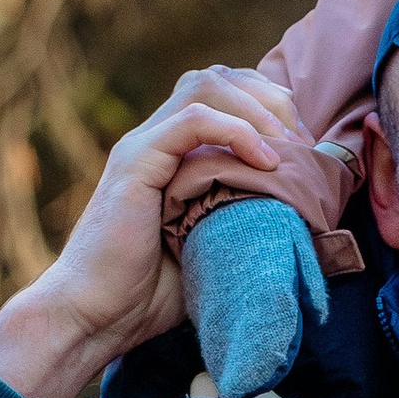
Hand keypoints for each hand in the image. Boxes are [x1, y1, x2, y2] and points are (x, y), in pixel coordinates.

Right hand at [0, 68, 306, 397]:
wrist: (92, 319)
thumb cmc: (148, 298)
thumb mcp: (213, 249)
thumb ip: (243, 221)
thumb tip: (303, 222)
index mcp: (171, 154)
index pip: (223, 95)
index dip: (270, 109)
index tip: (306, 151)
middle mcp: (155, 140)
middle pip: (218, 78)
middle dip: (270, 99)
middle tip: (304, 145)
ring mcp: (142, 148)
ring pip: (205, 85)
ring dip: (257, 108)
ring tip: (288, 148)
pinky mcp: (135, 164)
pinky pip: (191, 121)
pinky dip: (235, 131)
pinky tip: (266, 161)